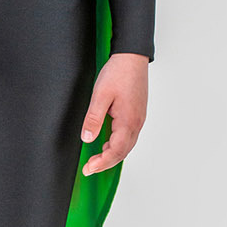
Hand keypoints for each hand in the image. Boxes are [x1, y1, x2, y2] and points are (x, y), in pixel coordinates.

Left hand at [80, 53, 148, 174]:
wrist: (132, 57)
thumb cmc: (119, 72)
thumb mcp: (100, 95)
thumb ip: (93, 119)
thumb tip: (87, 138)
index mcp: (128, 121)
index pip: (115, 151)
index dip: (101, 163)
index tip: (88, 169)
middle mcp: (136, 123)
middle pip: (123, 152)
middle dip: (106, 163)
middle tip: (90, 168)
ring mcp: (138, 119)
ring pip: (126, 145)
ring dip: (112, 155)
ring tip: (96, 158)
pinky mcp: (137, 114)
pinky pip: (128, 136)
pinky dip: (117, 145)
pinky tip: (107, 143)